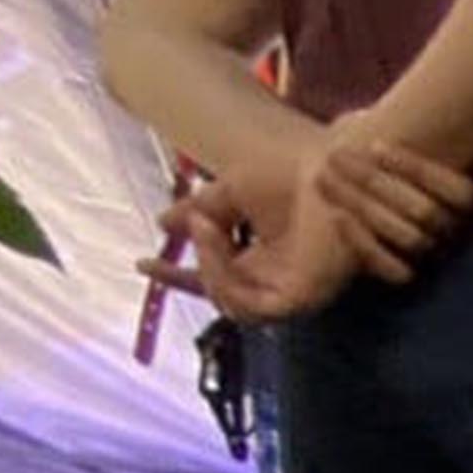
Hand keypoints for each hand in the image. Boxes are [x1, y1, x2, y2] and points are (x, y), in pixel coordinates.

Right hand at [153, 163, 369, 322]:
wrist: (330, 166)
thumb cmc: (293, 175)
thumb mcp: (233, 190)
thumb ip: (201, 210)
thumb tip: (164, 223)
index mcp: (262, 262)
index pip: (214, 281)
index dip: (177, 278)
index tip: (143, 263)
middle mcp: (276, 282)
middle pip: (220, 297)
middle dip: (191, 267)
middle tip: (194, 224)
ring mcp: (292, 293)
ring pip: (231, 303)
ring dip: (208, 264)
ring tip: (207, 226)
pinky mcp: (303, 298)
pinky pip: (251, 305)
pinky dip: (224, 274)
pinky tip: (216, 236)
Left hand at [310, 118, 472, 278]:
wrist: (344, 178)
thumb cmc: (381, 153)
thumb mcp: (412, 137)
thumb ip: (448, 139)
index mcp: (463, 201)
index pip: (461, 193)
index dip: (419, 170)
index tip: (374, 145)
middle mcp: (453, 231)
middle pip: (428, 213)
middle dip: (378, 182)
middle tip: (338, 157)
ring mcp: (429, 254)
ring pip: (411, 239)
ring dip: (364, 206)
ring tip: (326, 178)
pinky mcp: (402, 273)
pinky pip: (396, 272)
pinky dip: (365, 244)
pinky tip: (338, 216)